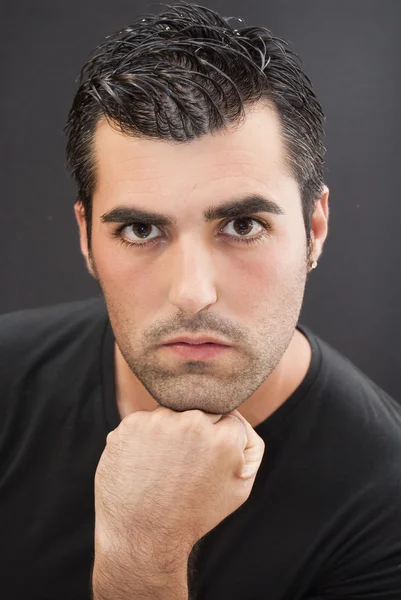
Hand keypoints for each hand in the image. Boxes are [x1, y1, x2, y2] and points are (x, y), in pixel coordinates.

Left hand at [94, 406, 264, 554]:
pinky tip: (144, 464)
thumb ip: (249, 445)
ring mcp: (158, 422)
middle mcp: (192, 423)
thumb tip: (235, 417)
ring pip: (171, 414)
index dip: (220, 440)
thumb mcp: (240, 487)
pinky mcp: (130, 425)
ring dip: (170, 433)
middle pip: (201, 412)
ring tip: (163, 468)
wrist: (142, 536)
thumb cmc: (194, 514)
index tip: (208, 462)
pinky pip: (144, 422)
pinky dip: (144, 439)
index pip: (229, 419)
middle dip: (197, 433)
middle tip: (185, 465)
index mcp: (224, 437)